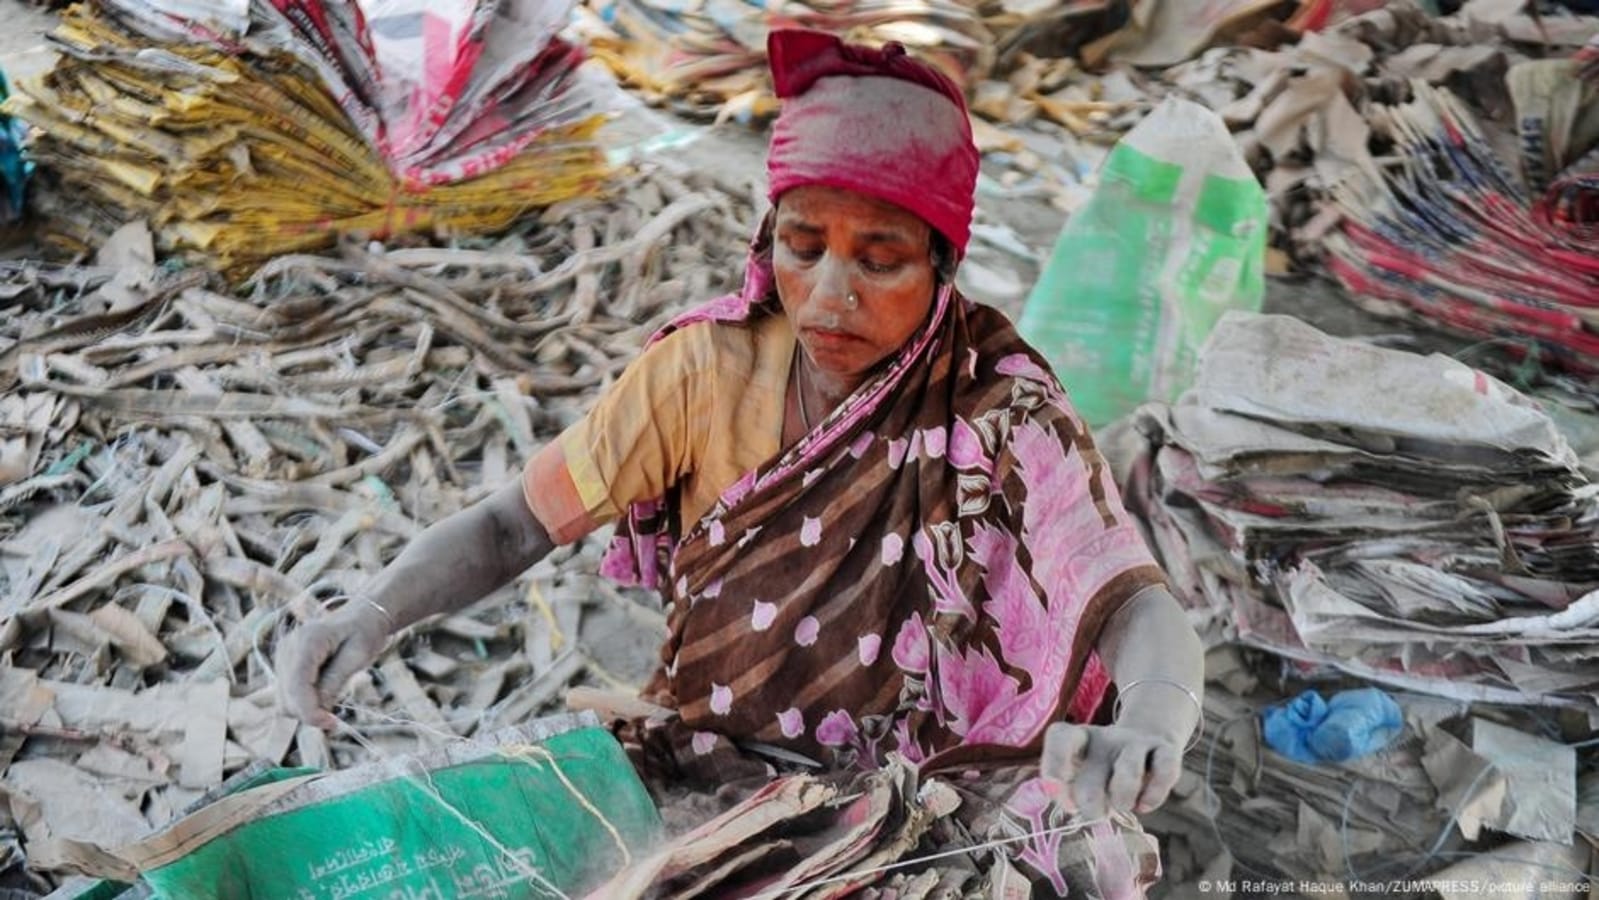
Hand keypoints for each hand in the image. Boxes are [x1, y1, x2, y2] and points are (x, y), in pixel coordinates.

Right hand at [276, 601, 391, 729]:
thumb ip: (335, 681)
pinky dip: (304, 703)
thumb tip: (319, 709)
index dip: (310, 711)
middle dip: (310, 712)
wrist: (361, 616)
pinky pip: (287, 695)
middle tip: (335, 718)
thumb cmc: (365, 632)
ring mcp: (283, 657)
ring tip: (332, 700)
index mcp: (308, 640)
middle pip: (287, 697)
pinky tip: (323, 695)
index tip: (331, 724)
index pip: (297, 685)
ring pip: (283, 700)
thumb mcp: (358, 655)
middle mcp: (288, 648)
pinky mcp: (284, 665)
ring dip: (306, 709)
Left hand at [1040, 721, 1183, 819]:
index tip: (1055, 793)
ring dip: (1122, 800)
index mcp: (1079, 739)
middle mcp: (1105, 737)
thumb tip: (1068, 804)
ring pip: (1129, 772)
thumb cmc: (1104, 772)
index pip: (1061, 737)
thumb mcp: (1083, 776)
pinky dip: (1153, 796)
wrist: (1148, 747)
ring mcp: (1136, 742)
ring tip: (1121, 806)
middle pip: (1093, 770)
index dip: (1054, 763)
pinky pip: (1164, 772)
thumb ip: (1069, 791)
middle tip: (1095, 814)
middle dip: (1091, 803)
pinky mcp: (1165, 750)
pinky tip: (1144, 806)